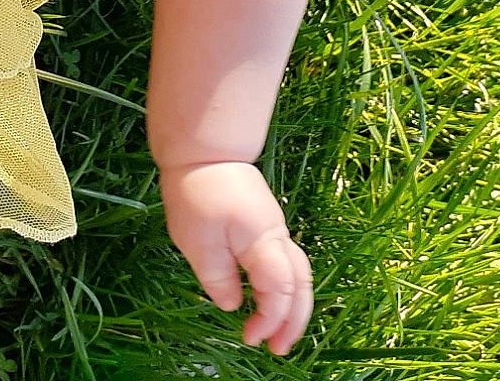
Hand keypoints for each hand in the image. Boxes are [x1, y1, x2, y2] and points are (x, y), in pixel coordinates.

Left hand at [160, 160, 311, 355]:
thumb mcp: (198, 241)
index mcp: (263, 241)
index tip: (249, 338)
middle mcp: (278, 237)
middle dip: (294, 321)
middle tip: (278, 349)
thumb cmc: (198, 192)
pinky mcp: (267, 226)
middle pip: (301, 285)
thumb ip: (218, 278)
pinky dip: (287, 288)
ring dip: (293, 306)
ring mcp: (276, 230)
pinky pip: (288, 263)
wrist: (204, 151)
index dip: (270, 320)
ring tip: (279, 333)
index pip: (280, 291)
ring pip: (299, 274)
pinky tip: (270, 301)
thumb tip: (231, 305)